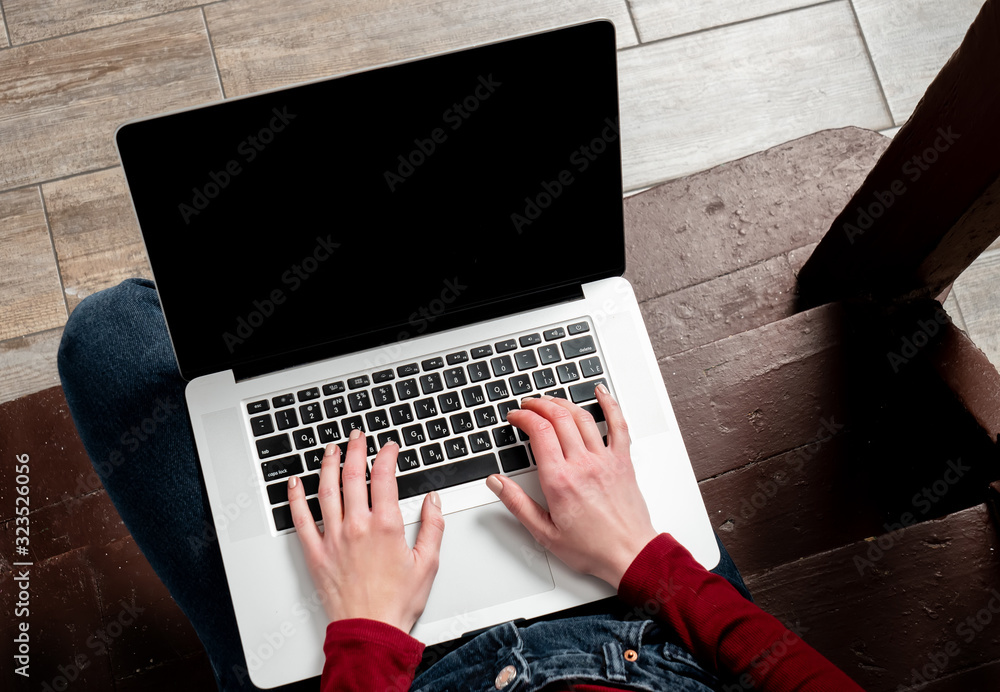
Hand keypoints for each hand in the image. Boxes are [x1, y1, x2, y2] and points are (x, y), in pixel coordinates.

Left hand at [287, 430, 444, 631]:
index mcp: (386, 526)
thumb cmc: (398, 602)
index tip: (389, 448)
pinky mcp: (316, 553)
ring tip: (331, 449)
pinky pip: (301, 520)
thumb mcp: (428, 563)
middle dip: (356, 449)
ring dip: (328, 464)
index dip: (387, 455)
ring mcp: (334, 538)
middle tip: (358, 436)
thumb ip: (433, 526)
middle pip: (353, 475)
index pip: (385, 477)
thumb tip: (433, 500)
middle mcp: (357, 526)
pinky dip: (295, 498)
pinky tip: (294, 484)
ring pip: (326, 490)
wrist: (370, 631)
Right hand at [489, 385, 657, 588]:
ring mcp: (604, 460)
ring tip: (551, 401)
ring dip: (563, 403)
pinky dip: (610, 405)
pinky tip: (601, 393)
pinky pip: (618, 425)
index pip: (538, 432)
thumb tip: (496, 483)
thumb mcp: (544, 532)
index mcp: (560, 480)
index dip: (523, 417)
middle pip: (558, 417)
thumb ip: (517, 504)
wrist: (630, 554)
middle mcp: (582, 464)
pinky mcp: (622, 461)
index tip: (515, 417)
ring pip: (582, 417)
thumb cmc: (592, 548)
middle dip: (538, 405)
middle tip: (528, 406)